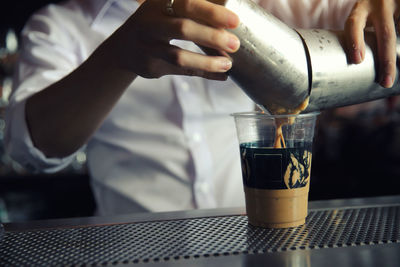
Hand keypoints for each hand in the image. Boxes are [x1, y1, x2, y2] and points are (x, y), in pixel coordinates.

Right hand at [100, 0, 239, 79]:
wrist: (124, 48)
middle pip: (182, 29)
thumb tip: (232, 20)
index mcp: (158, 3)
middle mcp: (149, 23)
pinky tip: (221, 75)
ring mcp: (147, 46)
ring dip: (207, 61)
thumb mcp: (167, 10)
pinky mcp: (150, 66)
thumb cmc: (157, 24)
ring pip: (178, 56)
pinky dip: (203, 73)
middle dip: (212, 37)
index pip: (187, 4)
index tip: (235, 21)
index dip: (212, 12)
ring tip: (228, 64)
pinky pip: (181, 72)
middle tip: (235, 44)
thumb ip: (193, 11)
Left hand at [344, 0, 398, 87]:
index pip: (354, 23)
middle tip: (386, 82)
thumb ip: (361, 35)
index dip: (355, 41)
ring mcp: (397, 3)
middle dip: (386, 61)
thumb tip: (359, 66)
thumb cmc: (370, 11)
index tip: (358, 60)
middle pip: (384, 34)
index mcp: (361, 8)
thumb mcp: (362, 17)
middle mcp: (379, 4)